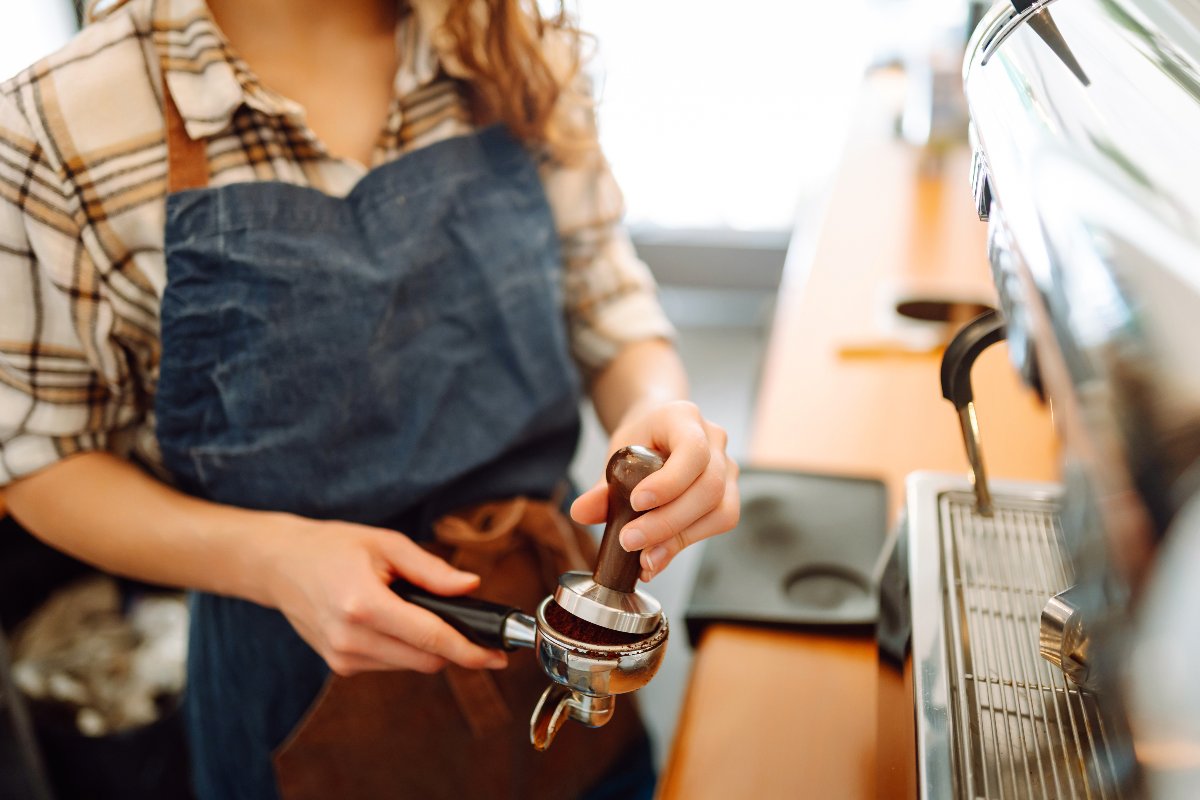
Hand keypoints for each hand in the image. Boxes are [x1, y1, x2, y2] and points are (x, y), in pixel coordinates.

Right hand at [259, 515, 508, 675]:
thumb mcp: (386, 544)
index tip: (497, 656)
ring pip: (411, 665)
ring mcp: (343, 657)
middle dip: (456, 648)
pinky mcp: (340, 665)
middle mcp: (352, 639)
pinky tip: (396, 622)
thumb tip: (471, 586)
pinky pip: (391, 664)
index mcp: (364, 605)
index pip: (431, 638)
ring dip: (429, 647)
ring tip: (421, 612)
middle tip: (472, 628)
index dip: (470, 650)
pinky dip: (405, 648)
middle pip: (426, 660)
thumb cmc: (333, 547)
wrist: (279, 564)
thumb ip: (432, 570)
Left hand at [571, 400, 739, 580]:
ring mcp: (728, 467)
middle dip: (668, 521)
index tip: (637, 503)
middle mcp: (714, 440)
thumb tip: (581, 513)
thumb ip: (601, 486)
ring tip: (644, 557)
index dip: (669, 482)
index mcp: (685, 418)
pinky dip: (688, 543)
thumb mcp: (616, 454)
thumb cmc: (639, 441)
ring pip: (720, 510)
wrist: (657, 433)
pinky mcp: (729, 493)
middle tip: (630, 541)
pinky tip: (658, 556)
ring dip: (680, 538)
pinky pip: (720, 522)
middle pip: (708, 487)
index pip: (692, 450)